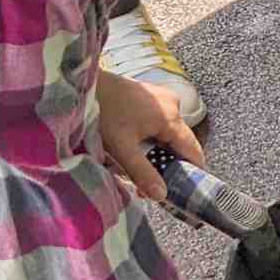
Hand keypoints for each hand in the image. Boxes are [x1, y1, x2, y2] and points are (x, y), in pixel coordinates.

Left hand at [96, 68, 202, 201]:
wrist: (85, 84)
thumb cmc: (103, 112)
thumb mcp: (122, 147)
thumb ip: (143, 173)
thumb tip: (162, 196)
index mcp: (172, 118)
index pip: (194, 151)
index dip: (192, 172)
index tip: (182, 189)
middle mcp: (174, 105)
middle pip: (182, 142)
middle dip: (170, 162)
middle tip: (154, 181)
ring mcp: (164, 97)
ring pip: (171, 131)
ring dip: (160, 148)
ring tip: (141, 161)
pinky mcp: (154, 94)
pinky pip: (162, 120)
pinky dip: (154, 135)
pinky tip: (137, 142)